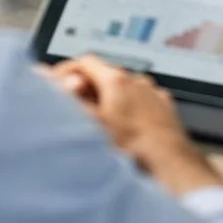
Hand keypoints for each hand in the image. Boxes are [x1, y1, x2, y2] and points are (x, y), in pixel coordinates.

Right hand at [47, 56, 219, 191]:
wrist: (168, 161)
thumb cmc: (130, 147)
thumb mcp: (90, 125)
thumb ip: (71, 102)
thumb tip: (55, 85)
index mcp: (116, 80)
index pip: (86, 61)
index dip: (68, 70)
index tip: (57, 81)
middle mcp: (136, 80)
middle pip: (105, 73)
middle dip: (87, 86)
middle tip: (74, 104)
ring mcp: (152, 91)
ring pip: (124, 87)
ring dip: (109, 97)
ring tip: (99, 118)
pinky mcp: (163, 105)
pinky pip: (141, 99)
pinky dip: (129, 106)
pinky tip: (125, 124)